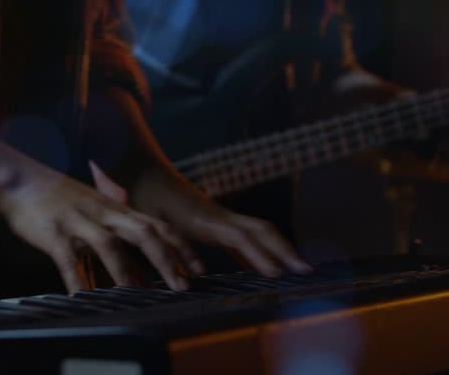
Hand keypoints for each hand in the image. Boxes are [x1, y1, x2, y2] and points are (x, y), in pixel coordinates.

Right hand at [0, 162, 200, 293]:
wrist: (17, 178)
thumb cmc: (58, 198)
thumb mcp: (93, 212)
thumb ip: (115, 237)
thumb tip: (134, 274)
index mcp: (116, 209)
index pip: (158, 225)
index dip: (182, 245)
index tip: (200, 267)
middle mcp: (103, 213)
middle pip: (143, 232)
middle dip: (166, 258)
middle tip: (184, 284)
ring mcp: (78, 222)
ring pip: (109, 244)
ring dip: (126, 270)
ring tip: (140, 293)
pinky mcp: (53, 233)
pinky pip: (67, 259)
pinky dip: (76, 279)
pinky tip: (82, 298)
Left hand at [115, 164, 311, 277]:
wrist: (141, 169)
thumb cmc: (141, 195)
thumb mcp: (147, 223)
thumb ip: (165, 249)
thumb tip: (185, 279)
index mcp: (204, 219)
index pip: (241, 238)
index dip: (260, 255)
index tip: (278, 273)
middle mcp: (218, 216)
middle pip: (261, 231)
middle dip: (285, 249)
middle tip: (307, 272)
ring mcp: (219, 217)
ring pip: (257, 231)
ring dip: (279, 248)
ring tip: (299, 269)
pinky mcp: (214, 220)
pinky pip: (245, 235)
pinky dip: (261, 249)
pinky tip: (266, 266)